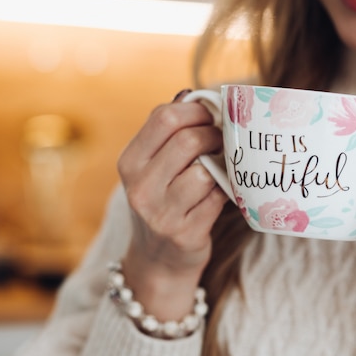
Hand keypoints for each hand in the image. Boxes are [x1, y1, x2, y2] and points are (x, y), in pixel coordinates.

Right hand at [117, 89, 227, 319]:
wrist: (159, 261)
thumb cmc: (163, 203)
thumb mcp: (152, 168)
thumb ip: (167, 133)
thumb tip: (191, 94)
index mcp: (130, 162)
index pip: (164, 117)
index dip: (196, 110)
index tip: (211, 115)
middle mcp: (140, 187)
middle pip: (188, 140)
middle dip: (214, 135)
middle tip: (224, 139)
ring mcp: (161, 214)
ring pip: (204, 171)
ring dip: (222, 165)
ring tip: (222, 166)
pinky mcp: (185, 234)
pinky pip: (217, 199)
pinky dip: (225, 192)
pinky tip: (222, 193)